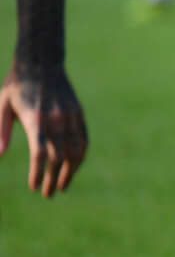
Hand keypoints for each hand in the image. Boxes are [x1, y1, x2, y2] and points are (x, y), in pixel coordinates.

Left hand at [0, 63, 86, 197]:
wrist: (41, 63)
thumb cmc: (16, 86)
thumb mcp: (2, 106)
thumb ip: (0, 130)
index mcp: (35, 119)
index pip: (40, 154)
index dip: (38, 173)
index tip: (34, 187)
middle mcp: (56, 119)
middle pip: (59, 157)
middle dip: (53, 178)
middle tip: (48, 193)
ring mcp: (70, 116)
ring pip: (76, 150)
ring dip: (70, 171)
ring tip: (63, 185)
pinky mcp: (79, 113)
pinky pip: (83, 139)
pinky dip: (80, 155)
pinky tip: (74, 166)